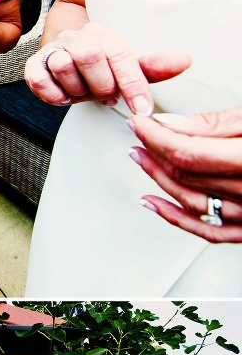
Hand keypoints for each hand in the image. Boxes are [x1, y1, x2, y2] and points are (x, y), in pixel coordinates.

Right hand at [25, 21, 191, 114]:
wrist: (63, 58)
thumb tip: (184, 61)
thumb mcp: (125, 70)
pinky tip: (63, 96)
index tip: (142, 109)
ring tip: (83, 93)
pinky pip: (38, 79)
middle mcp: (76, 37)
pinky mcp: (34, 66)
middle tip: (107, 97)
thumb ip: (151, 68)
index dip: (133, 85)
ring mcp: (53, 50)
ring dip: (77, 89)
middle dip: (101, 84)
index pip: (121, 56)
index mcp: (101, 33)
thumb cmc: (97, 69)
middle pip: (89, 55)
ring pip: (63, 65)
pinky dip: (52, 93)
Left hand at [129, 104, 241, 241]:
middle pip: (187, 177)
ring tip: (142, 162)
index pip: (188, 153)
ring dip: (160, 182)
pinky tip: (155, 203)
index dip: (156, 138)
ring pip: (191, 203)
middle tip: (138, 138)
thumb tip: (169, 124)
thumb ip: (215, 124)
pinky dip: (178, 217)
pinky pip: (208, 230)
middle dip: (155, 155)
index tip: (139, 125)